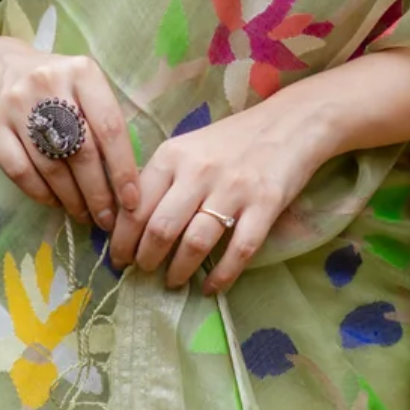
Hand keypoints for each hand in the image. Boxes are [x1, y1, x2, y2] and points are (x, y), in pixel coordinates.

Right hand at [0, 32, 141, 237]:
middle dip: (98, 193)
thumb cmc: (50, 82)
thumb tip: (126, 178)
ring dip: (71, 199)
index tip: (132, 201)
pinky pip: (18, 169)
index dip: (123, 170)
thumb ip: (102, 120)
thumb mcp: (82, 85)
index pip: (110, 128)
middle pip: (81, 152)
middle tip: (107, 219)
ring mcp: (16, 103)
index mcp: (82, 72)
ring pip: (50, 165)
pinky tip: (54, 202)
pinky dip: (40, 193)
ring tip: (84, 215)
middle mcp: (49, 83)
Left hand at [111, 91, 329, 294]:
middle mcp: (199, 171)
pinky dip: (222, 275)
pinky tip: (211, 287)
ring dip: (179, 270)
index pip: (135, 206)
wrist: (291, 123)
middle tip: (144, 272)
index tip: (119, 258)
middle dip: (146, 259)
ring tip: (172, 282)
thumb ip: (161, 179)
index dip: (122, 239)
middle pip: (161, 228)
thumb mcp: (188, 148)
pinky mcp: (265, 204)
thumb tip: (127, 221)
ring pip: (196, 242)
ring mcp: (234, 189)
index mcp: (173, 155)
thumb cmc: (232, 140)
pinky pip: (239, 249)